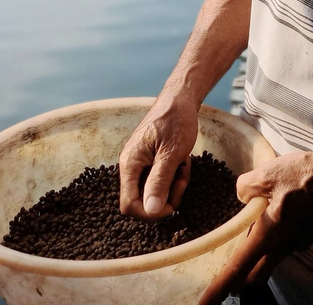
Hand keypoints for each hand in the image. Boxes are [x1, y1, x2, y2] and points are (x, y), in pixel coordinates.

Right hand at [118, 93, 198, 220]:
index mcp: (130, 164)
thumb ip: (159, 182)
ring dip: (172, 185)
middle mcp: (130, 166)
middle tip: (182, 179)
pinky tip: (182, 162)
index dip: (149, 212)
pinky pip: (159, 180)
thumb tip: (150, 210)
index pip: (129, 205)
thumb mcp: (171, 153)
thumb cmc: (175, 120)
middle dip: (166, 196)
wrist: (179, 100)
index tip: (171, 204)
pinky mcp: (149, 161)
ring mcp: (140, 163)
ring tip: (183, 166)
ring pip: (153, 191)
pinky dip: (173, 177)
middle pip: (142, 201)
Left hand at [197, 150, 312, 304]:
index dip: (219, 289)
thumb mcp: (266, 174)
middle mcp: (282, 247)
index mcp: (267, 236)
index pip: (238, 269)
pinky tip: (274, 213)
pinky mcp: (307, 235)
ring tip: (250, 229)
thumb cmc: (303, 177)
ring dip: (257, 254)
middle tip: (226, 271)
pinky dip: (273, 237)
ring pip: (270, 259)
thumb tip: (243, 196)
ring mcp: (297, 243)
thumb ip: (245, 188)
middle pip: (255, 275)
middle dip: (240, 279)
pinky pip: (283, 244)